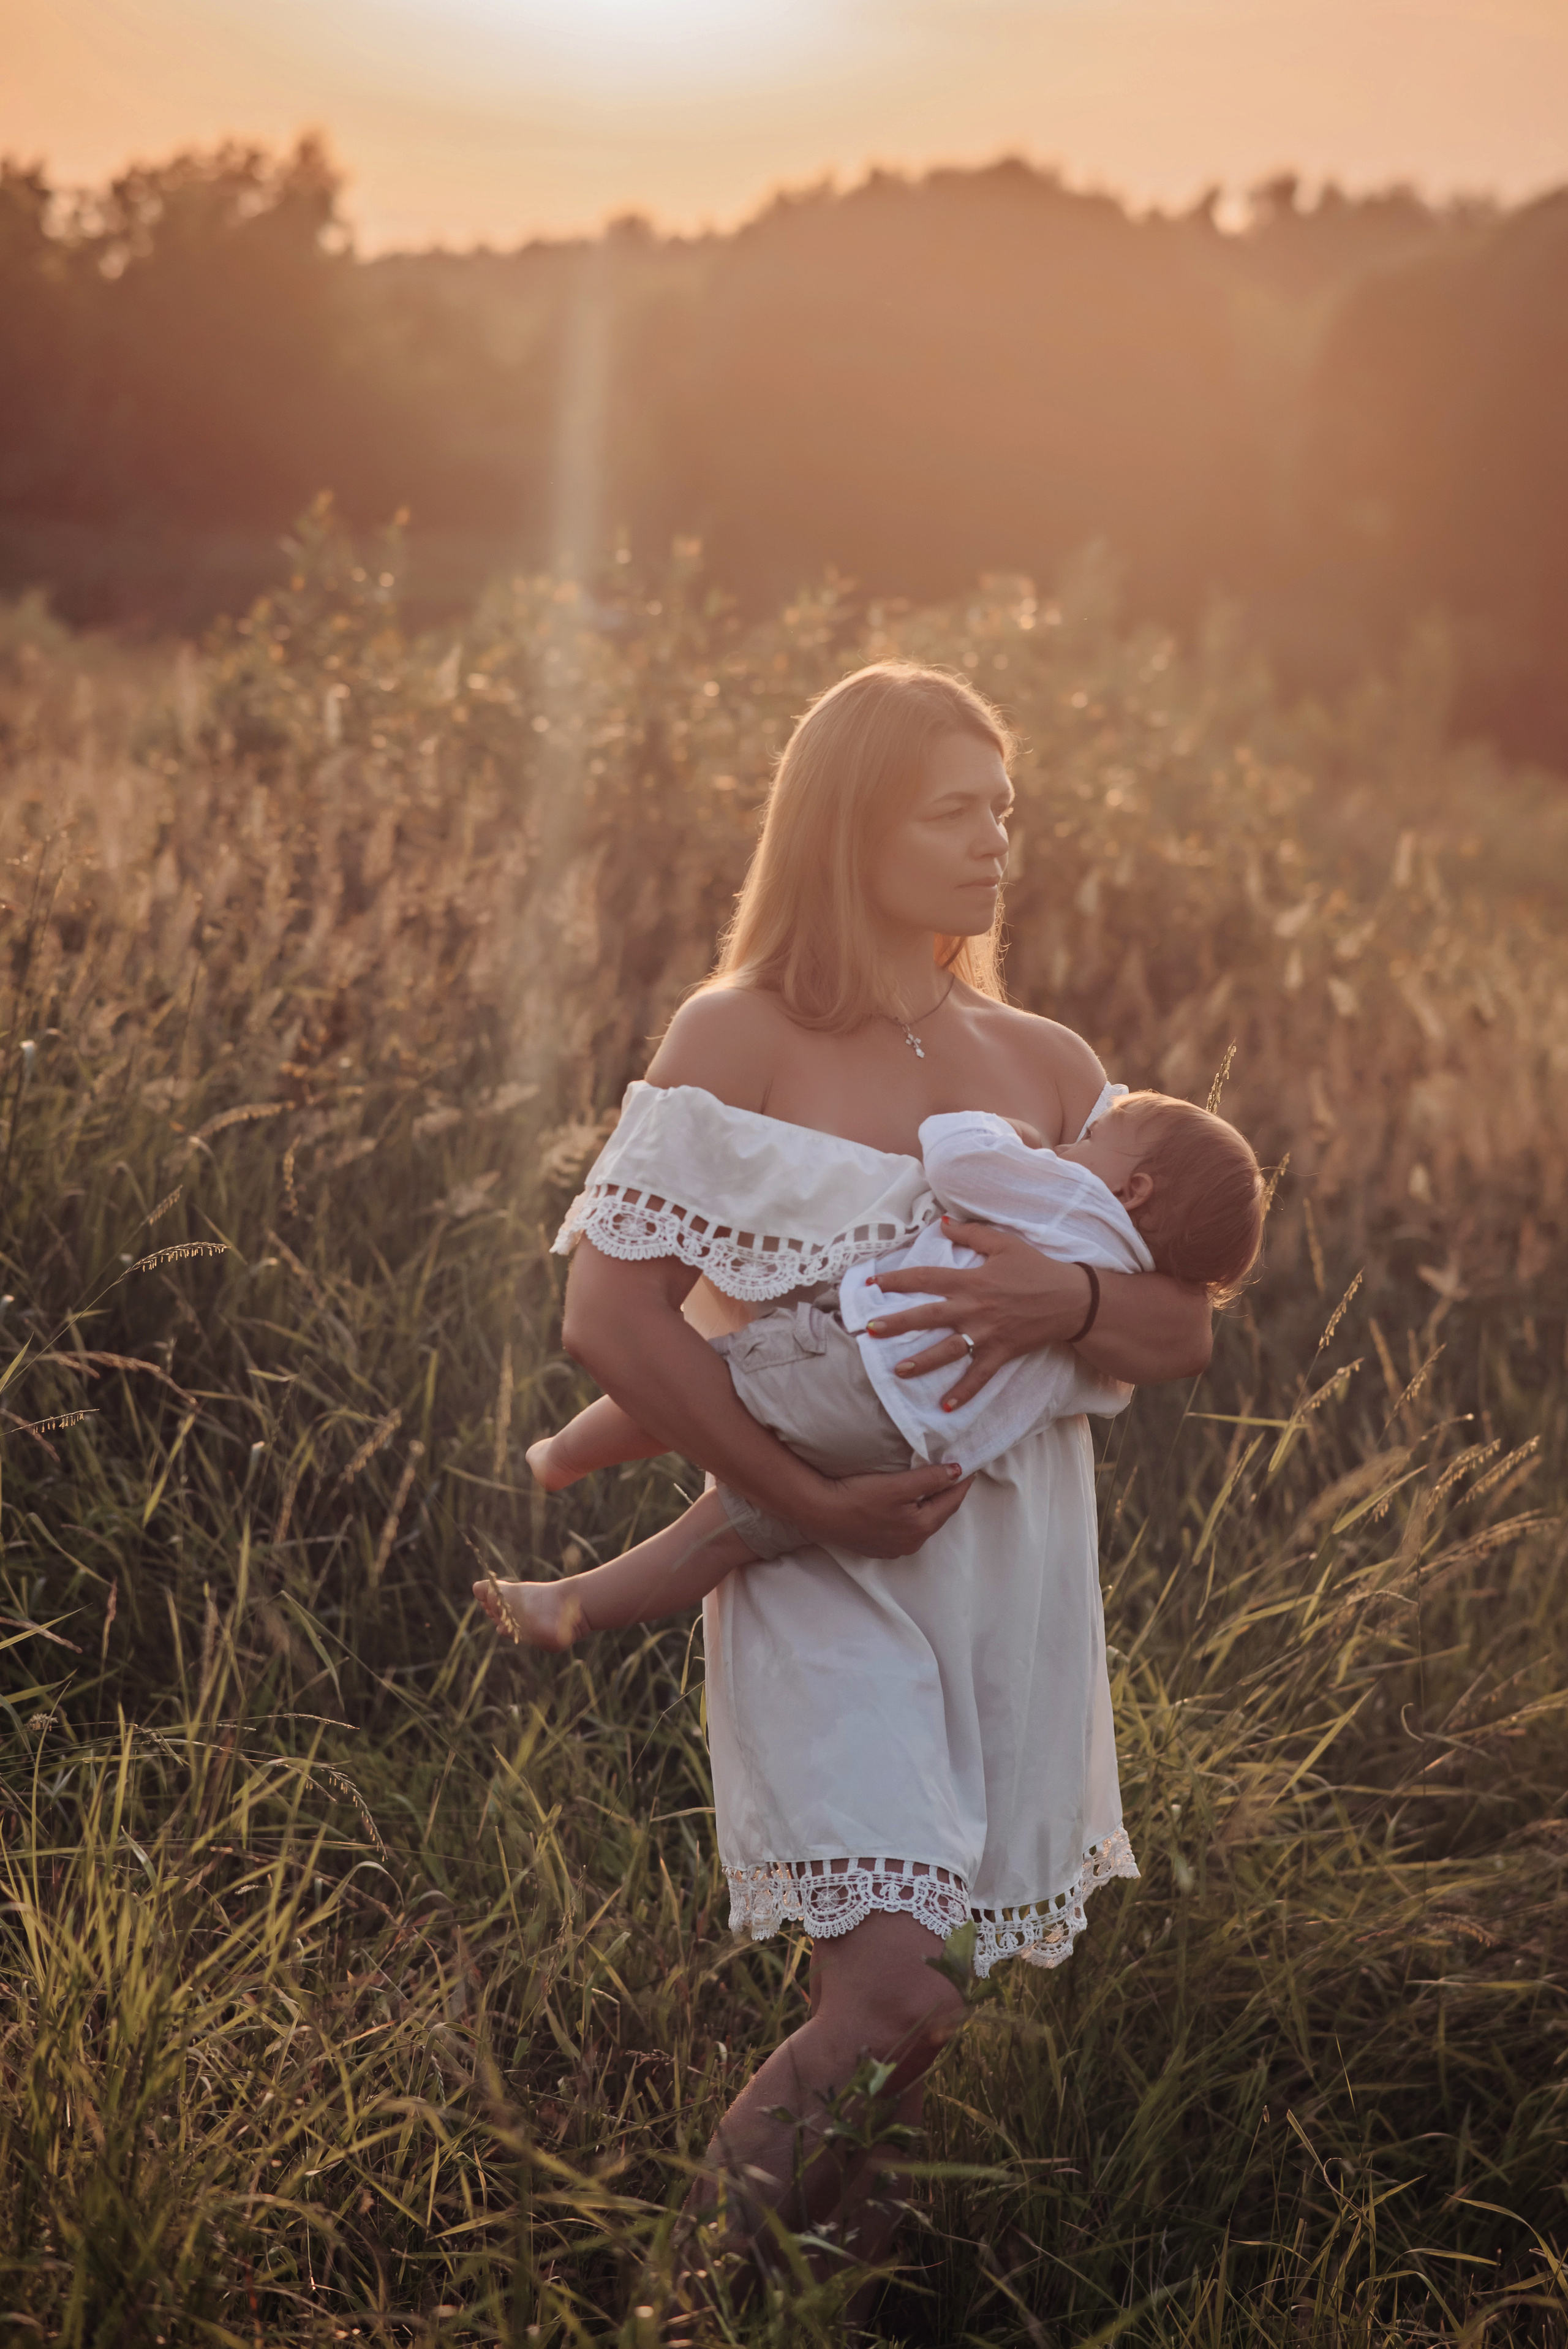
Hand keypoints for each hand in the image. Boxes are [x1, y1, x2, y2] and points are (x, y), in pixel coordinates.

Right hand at [795, 1460, 974, 1556]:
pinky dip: (911, 1516)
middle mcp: (911, 1543)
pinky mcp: (878, 1547)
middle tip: (956, 1476)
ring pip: (921, 1523)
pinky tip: (906, 1507)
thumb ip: (931, 1478)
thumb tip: (958, 1472)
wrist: (821, 1514)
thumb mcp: (898, 1485)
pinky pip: (904, 1530)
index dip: (962, 1484)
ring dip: (929, 1507)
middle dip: (947, 1495)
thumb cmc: (859, 1497)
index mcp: (921, 1527)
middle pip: (937, 1514)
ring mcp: (894, 1548)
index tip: (971, 1468)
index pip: (951, 1502)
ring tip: (934, 1489)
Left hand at [862, 1219, 1094, 1410]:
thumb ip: (972, 1232)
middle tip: (870, 1330)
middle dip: (897, 1324)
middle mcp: (973, 1308)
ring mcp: (987, 1334)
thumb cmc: (1037, 1268)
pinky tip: (945, 1406)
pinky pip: (978, 1375)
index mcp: (971, 1280)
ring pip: (947, 1350)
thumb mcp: (1005, 1243)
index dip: (897, 1280)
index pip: (926, 1278)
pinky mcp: (1001, 1353)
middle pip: (928, 1316)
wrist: (1072, 1298)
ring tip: (897, 1371)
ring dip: (922, 1362)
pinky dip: (963, 1392)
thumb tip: (942, 1222)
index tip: (873, 1284)